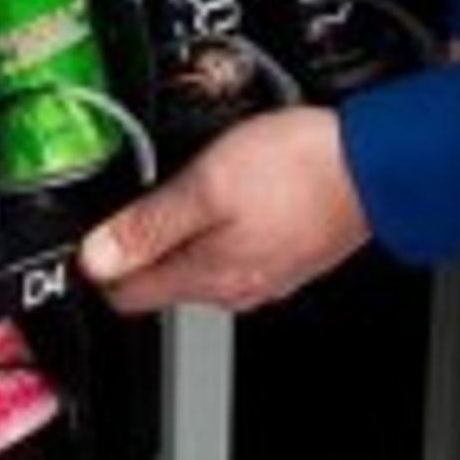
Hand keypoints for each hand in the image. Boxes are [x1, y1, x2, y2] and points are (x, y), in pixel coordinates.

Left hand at [78, 107, 370, 313]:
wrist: (373, 163)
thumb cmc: (297, 168)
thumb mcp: (206, 185)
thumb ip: (148, 225)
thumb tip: (96, 258)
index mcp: (206, 274)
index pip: (126, 296)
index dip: (97, 264)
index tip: (86, 232)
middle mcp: (233, 286)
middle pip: (160, 281)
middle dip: (134, 247)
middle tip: (127, 197)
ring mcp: (264, 273)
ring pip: (197, 265)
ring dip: (177, 234)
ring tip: (175, 187)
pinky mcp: (286, 253)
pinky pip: (233, 251)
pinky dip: (216, 228)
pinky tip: (223, 195)